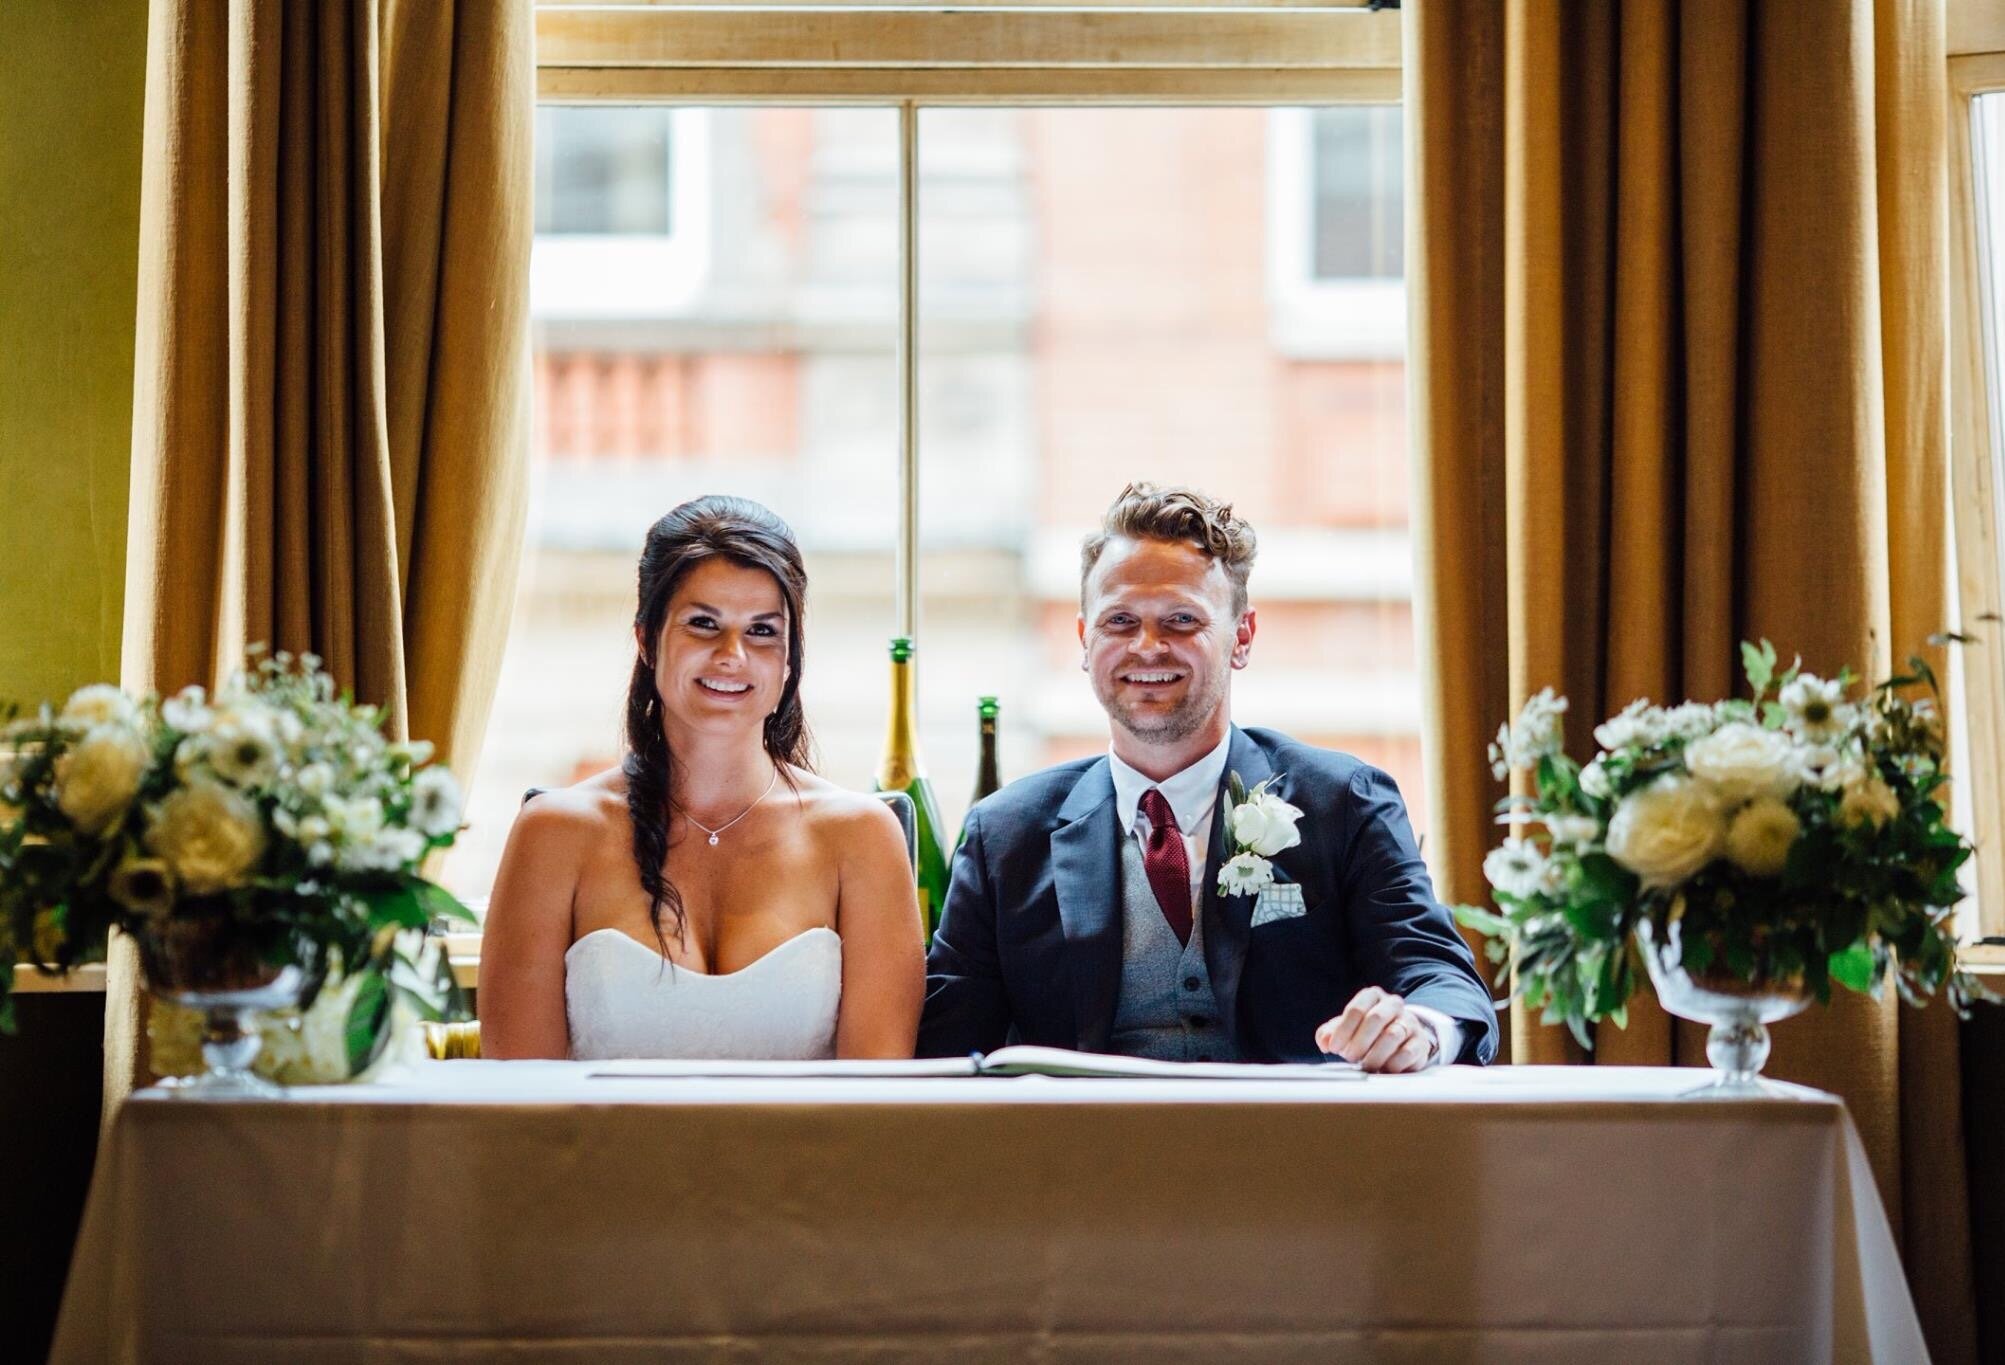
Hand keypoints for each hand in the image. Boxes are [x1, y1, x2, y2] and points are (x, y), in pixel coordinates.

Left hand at [1315, 987, 1437, 1072]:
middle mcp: (1393, 1005)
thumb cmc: (1367, 1033)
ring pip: (1392, 1035)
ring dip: (1374, 1054)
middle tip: (1349, 1057)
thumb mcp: (1347, 1029)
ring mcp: (1409, 1022)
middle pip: (1375, 1018)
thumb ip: (1330, 1033)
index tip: (1333, 1048)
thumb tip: (1324, 1041)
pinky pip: (1407, 1052)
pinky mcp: (1420, 1042)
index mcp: (1373, 996)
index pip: (1356, 1009)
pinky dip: (1392, 1064)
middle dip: (1359, 1041)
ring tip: (1365, 1065)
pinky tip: (1383, 1069)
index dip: (1342, 1030)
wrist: (1400, 1040)